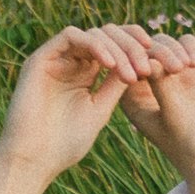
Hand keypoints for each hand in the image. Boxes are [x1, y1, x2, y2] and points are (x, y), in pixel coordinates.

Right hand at [0, 24, 173, 193]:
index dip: (140, 49)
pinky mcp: (40, 58)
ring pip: (94, 33)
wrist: (32, 161)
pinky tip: (111, 64)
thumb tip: (142, 62)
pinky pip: (72, 36)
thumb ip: (116, 85)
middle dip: (134, 47)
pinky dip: (95, 45)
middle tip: (149, 65)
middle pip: (109, 35)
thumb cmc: (65, 144)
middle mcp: (71, 61)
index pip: (117, 47)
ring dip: (118, 47)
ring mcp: (55, 58)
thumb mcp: (101, 110)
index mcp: (85, 73)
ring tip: (133, 70)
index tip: (162, 63)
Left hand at [115, 32, 194, 193]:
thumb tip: (150, 58)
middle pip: (141, 49)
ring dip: (174, 50)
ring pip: (162, 42)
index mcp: (131, 97)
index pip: (120, 65)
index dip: (128, 59)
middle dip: (157, 53)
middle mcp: (147, 83)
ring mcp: (169, 74)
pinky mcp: (191, 69)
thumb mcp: (174, 117)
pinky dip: (189, 47)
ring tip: (188, 68)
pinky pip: (185, 44)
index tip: (144, 70)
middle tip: (177, 69)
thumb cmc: (191, 145)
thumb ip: (162, 88)